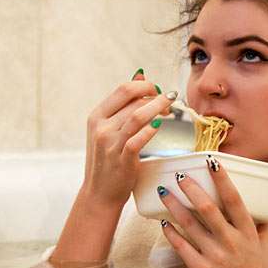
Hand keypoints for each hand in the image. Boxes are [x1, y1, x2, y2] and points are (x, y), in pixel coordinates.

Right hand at [81, 73, 175, 207]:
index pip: (123, 89)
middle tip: (169, 100)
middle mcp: (100, 127)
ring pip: (137, 116)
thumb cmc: (108, 160)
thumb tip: (140, 74)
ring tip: (170, 109)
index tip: (158, 91)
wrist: (99, 192)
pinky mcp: (121, 158)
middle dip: (155, 95)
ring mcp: (109, 143)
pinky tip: (160, 127)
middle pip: (132, 99)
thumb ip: (123, 105)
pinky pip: (138, 138)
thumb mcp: (108, 129)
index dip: (145, 85)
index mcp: (96, 116)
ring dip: (158, 108)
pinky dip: (151, 130)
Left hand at [158, 155, 267, 267]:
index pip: (235, 201)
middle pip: (208, 210)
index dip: (223, 180)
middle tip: (179, 176)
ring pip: (190, 225)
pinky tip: (163, 221)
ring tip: (164, 191)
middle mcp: (232, 243)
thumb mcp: (263, 245)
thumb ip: (265, 223)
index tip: (212, 162)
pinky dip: (171, 232)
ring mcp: (214, 257)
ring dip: (174, 206)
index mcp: (248, 233)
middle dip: (192, 189)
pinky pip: (181, 246)